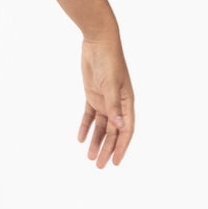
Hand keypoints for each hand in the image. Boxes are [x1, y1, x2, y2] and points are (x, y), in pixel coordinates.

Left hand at [78, 36, 134, 167]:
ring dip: (96, 141)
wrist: (98, 42)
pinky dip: (86, 127)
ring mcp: (104, 100)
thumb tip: (120, 127)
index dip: (122, 147)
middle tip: (100, 166)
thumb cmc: (109, 61)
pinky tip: (81, 138)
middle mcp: (117, 104)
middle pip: (113, 132)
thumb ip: (114, 106)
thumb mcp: (111, 84)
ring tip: (90, 157)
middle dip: (107, 149)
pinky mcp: (93, 95)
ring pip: (101, 126)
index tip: (117, 162)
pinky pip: (89, 115)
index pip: (126, 130)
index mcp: (127, 103)